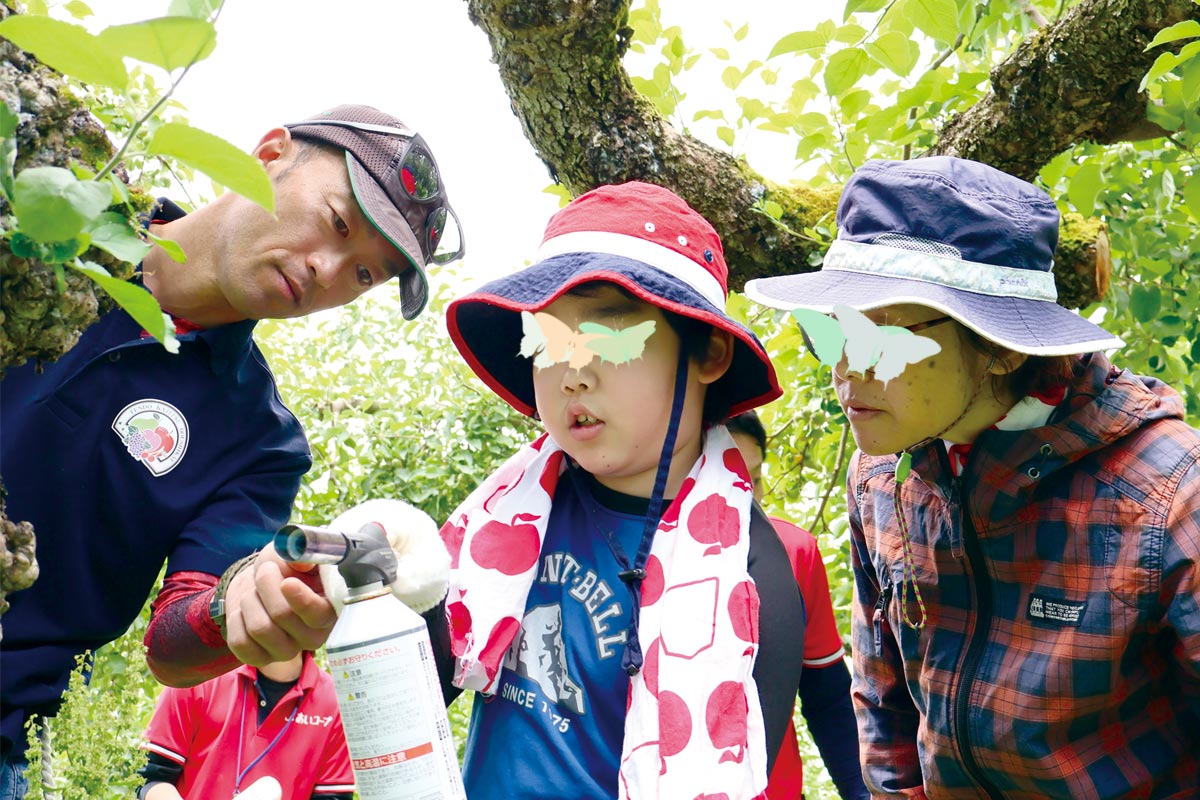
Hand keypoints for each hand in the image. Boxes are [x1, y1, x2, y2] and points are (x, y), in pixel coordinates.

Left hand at [223, 545, 336, 665]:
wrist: (261, 584)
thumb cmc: (286, 568)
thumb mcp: (295, 554)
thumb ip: (302, 555)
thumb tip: (302, 560)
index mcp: (330, 609)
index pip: (318, 614)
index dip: (302, 600)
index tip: (287, 582)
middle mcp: (314, 635)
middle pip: (282, 615)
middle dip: (266, 584)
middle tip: (266, 570)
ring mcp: (289, 651)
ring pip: (259, 628)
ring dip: (250, 600)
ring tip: (255, 590)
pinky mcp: (262, 659)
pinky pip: (240, 642)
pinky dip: (236, 619)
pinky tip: (244, 611)